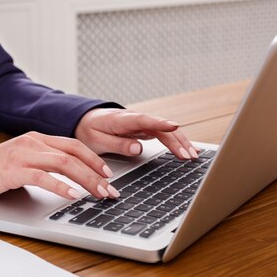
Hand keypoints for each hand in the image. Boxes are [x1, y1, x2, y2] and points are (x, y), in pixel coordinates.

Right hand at [0, 132, 119, 200]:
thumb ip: (47, 164)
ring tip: (98, 193)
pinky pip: (42, 177)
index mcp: (38, 139)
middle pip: (74, 154)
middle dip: (96, 173)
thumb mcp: (26, 163)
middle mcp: (33, 143)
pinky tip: (72, 195)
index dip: (94, 159)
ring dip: (85, 180)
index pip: (74, 145)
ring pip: (63, 163)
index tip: (109, 175)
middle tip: (110, 190)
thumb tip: (75, 180)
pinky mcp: (12, 170)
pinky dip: (60, 186)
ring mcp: (23, 154)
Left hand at [75, 108, 199, 158]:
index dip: (160, 123)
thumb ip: (117, 145)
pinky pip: (163, 134)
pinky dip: (175, 142)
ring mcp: (142, 123)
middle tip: (188, 156)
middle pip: (161, 128)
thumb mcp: (97, 141)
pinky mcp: (144, 129)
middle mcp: (135, 119)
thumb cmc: (89, 130)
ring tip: (192, 156)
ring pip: (165, 131)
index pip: (144, 120)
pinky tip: (186, 150)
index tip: (174, 126)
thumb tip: (138, 149)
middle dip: (177, 141)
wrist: (84, 120)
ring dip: (180, 142)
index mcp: (122, 120)